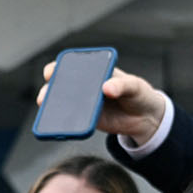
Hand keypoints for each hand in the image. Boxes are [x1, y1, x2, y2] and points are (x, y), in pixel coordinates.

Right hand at [38, 63, 168, 144]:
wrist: (146, 117)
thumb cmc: (139, 93)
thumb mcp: (134, 85)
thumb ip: (121, 85)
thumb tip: (106, 88)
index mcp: (93, 71)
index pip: (69, 66)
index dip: (57, 67)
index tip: (52, 72)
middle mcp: (84, 86)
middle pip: (60, 86)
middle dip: (49, 90)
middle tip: (46, 96)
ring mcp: (84, 103)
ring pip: (62, 104)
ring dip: (53, 109)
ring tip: (49, 113)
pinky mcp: (88, 120)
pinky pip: (73, 121)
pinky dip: (66, 124)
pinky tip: (63, 127)